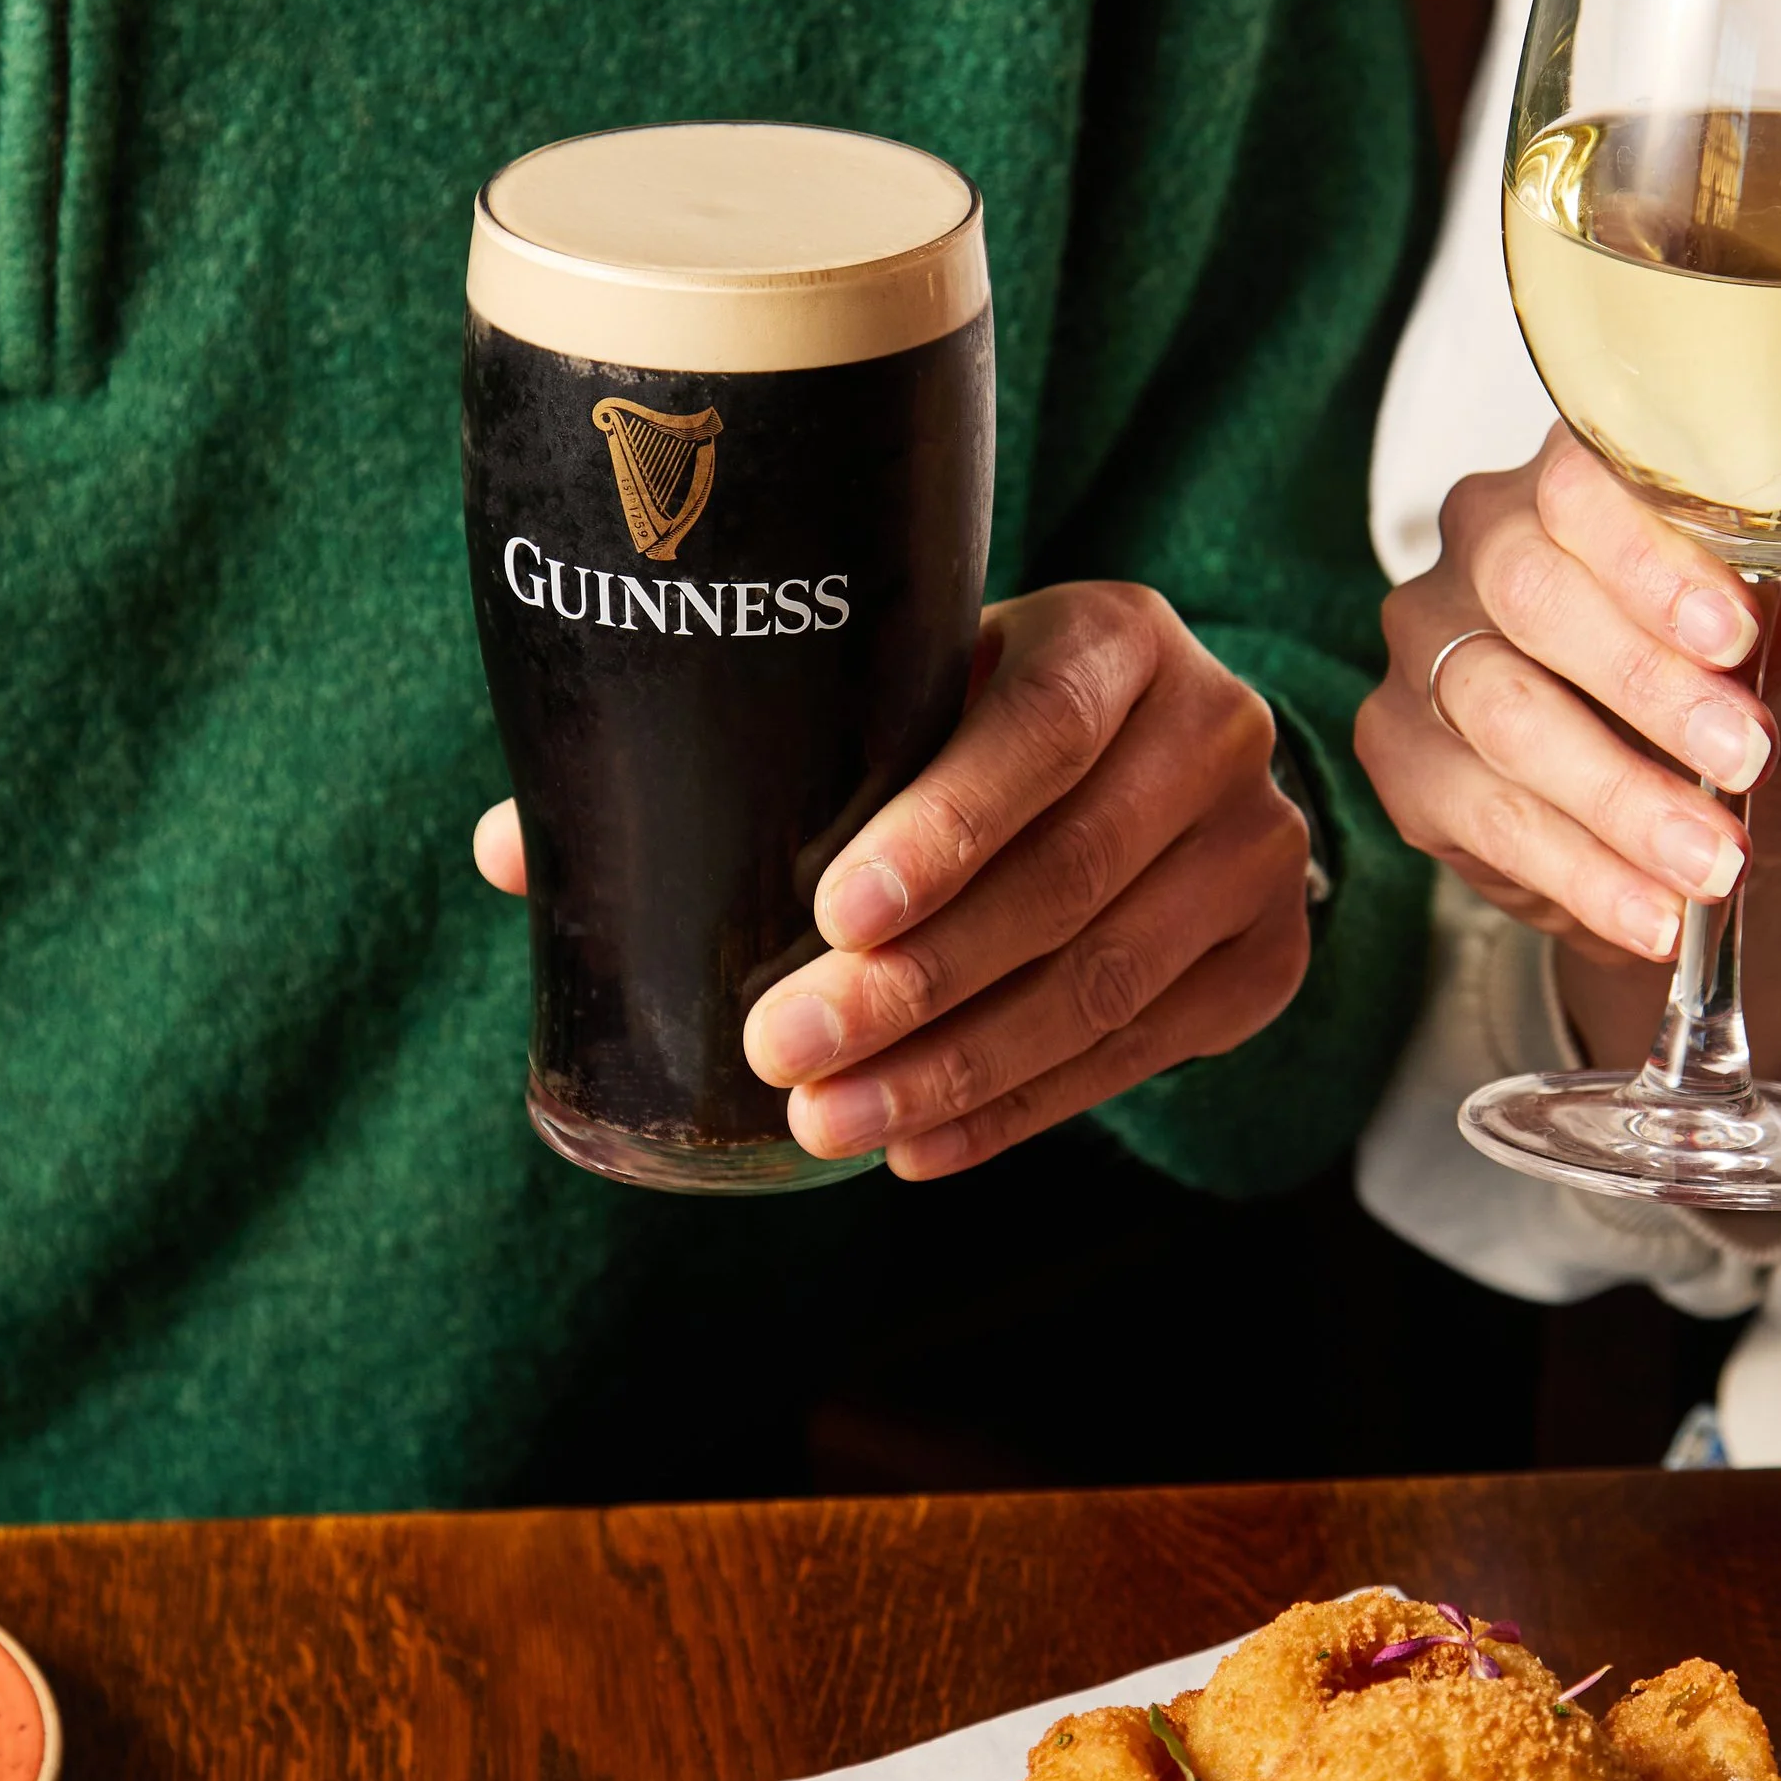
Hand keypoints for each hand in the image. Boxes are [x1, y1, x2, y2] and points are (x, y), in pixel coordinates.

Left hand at [475, 583, 1313, 1178]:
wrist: (1172, 752)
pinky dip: (1020, 1110)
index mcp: (1114, 635)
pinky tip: (918, 1144)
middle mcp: (1213, 728)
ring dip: (955, 1067)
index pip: (1039, 729)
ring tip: (827, 1120)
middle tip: (784, 1048)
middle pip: (1062, 880)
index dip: (942, 826)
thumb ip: (743, 749)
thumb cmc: (985, 718)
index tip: (831, 912)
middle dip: (915, 984)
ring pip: (1101, 983)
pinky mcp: (1267, 959)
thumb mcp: (900, 690)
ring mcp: (1256, 851)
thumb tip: (513, 852)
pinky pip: (1140, 1055)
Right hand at [1353, 429, 1780, 1077]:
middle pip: (1529, 593)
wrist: (1706, 829)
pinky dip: (1582, 874)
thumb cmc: (1745, 714)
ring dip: (1623, 800)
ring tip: (1715, 863)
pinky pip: (1485, 817)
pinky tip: (1652, 914)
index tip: (1736, 635)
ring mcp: (1427, 650)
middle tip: (1745, 758)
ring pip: (1504, 714)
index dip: (1651, 557)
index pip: (1583, 487)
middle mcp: (1480, 546)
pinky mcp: (1404, 757)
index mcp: (1575, 488)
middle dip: (1646, 685)